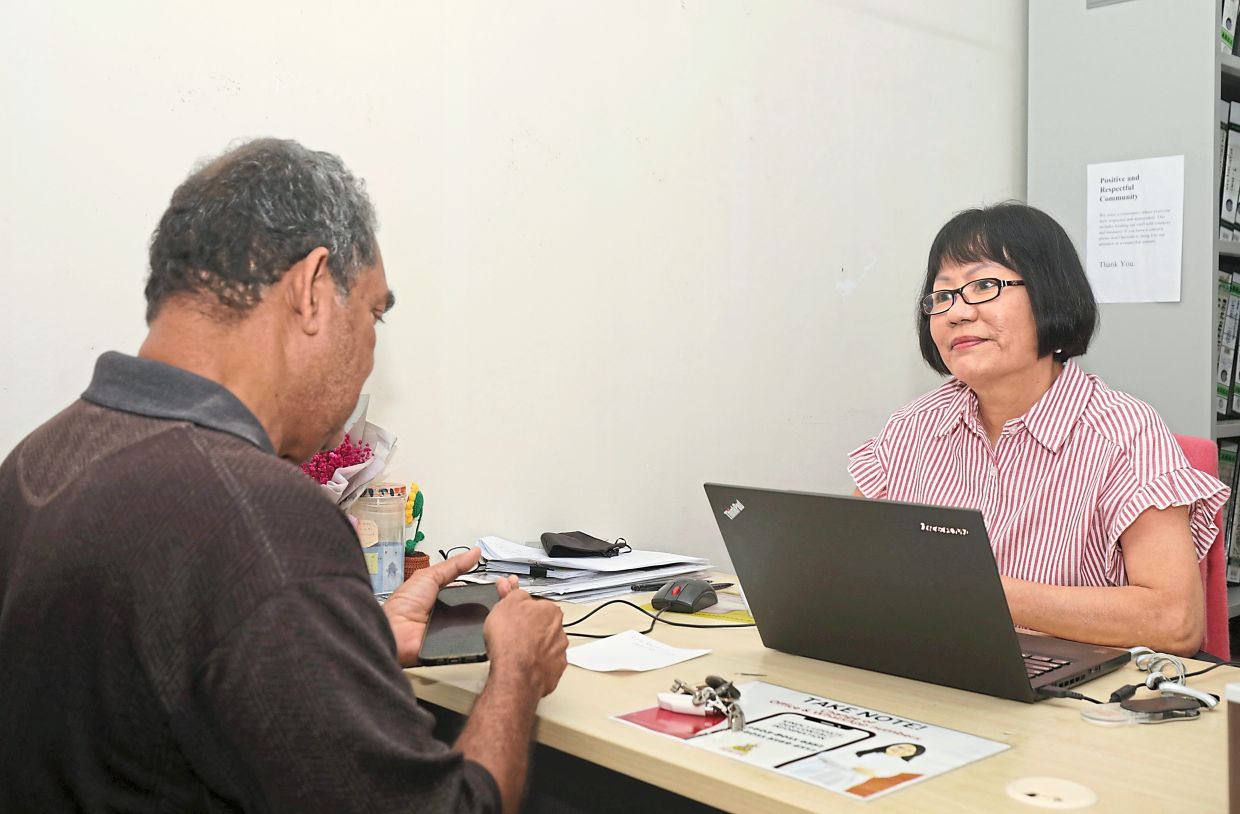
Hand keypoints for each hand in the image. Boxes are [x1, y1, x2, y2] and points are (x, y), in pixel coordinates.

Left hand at [383, 547, 489, 666]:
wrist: (397, 632)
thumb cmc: (403, 605)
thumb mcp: (429, 576)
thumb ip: (453, 565)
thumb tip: (475, 552)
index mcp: (441, 597)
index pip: (467, 590)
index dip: (479, 585)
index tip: (496, 580)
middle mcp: (448, 614)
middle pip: (474, 606)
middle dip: (486, 600)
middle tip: (500, 593)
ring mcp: (453, 631)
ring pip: (476, 622)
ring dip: (483, 616)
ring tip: (495, 607)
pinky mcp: (455, 646)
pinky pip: (472, 638)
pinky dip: (477, 632)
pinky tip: (484, 625)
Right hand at [484, 587, 568, 696]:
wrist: (515, 674)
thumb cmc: (511, 641)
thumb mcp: (505, 605)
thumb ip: (512, 594)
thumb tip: (512, 586)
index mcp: (551, 611)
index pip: (537, 604)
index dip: (522, 608)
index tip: (513, 612)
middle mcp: (559, 631)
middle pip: (543, 625)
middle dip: (529, 628)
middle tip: (511, 632)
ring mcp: (558, 653)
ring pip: (545, 645)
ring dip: (533, 646)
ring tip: (515, 651)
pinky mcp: (554, 672)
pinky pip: (545, 664)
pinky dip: (535, 664)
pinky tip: (522, 664)